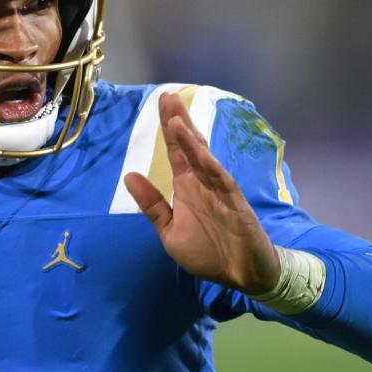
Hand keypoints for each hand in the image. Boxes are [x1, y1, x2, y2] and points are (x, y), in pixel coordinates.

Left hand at [124, 92, 280, 294]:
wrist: (242, 275)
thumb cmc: (208, 252)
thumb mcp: (170, 231)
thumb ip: (152, 205)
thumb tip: (129, 176)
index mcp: (187, 188)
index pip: (175, 153)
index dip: (168, 130)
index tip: (162, 103)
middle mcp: (202, 183)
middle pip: (189, 147)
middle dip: (179, 122)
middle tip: (168, 97)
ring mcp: (219, 190)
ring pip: (204, 159)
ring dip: (190, 140)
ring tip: (176, 119)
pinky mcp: (234, 201)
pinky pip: (220, 179)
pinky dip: (209, 164)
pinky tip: (198, 149)